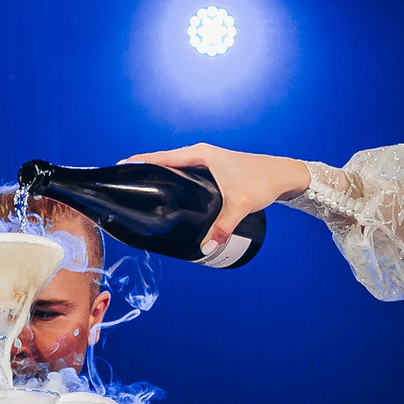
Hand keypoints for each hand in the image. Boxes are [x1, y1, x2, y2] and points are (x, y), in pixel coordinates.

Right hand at [127, 142, 314, 257]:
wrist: (284, 176)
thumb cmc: (262, 182)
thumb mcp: (240, 205)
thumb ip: (222, 227)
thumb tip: (205, 249)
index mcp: (200, 154)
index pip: (162, 158)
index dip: (140, 162)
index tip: (120, 168)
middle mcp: (201, 155)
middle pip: (165, 163)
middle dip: (145, 173)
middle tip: (126, 186)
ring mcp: (207, 163)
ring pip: (176, 171)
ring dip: (160, 178)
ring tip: (142, 192)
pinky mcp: (214, 173)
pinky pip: (187, 177)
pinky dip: (175, 184)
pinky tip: (170, 198)